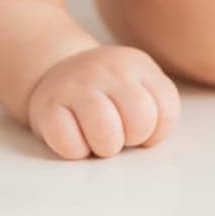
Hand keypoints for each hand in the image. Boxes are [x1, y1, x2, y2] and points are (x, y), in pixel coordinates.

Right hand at [26, 45, 179, 158]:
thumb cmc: (106, 93)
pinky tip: (73, 134)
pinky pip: (72, 147)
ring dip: (104, 147)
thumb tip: (150, 143)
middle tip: (116, 130)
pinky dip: (75, 150)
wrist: (57, 71)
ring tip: (96, 136)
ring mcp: (76, 85)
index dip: (155, 131)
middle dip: (131, 138)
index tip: (136, 124)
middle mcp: (108, 70)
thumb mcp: (139, 85)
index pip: (166, 110)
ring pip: (107, 136)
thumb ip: (157, 107)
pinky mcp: (48, 106)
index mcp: (137, 65)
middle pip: (140, 123)